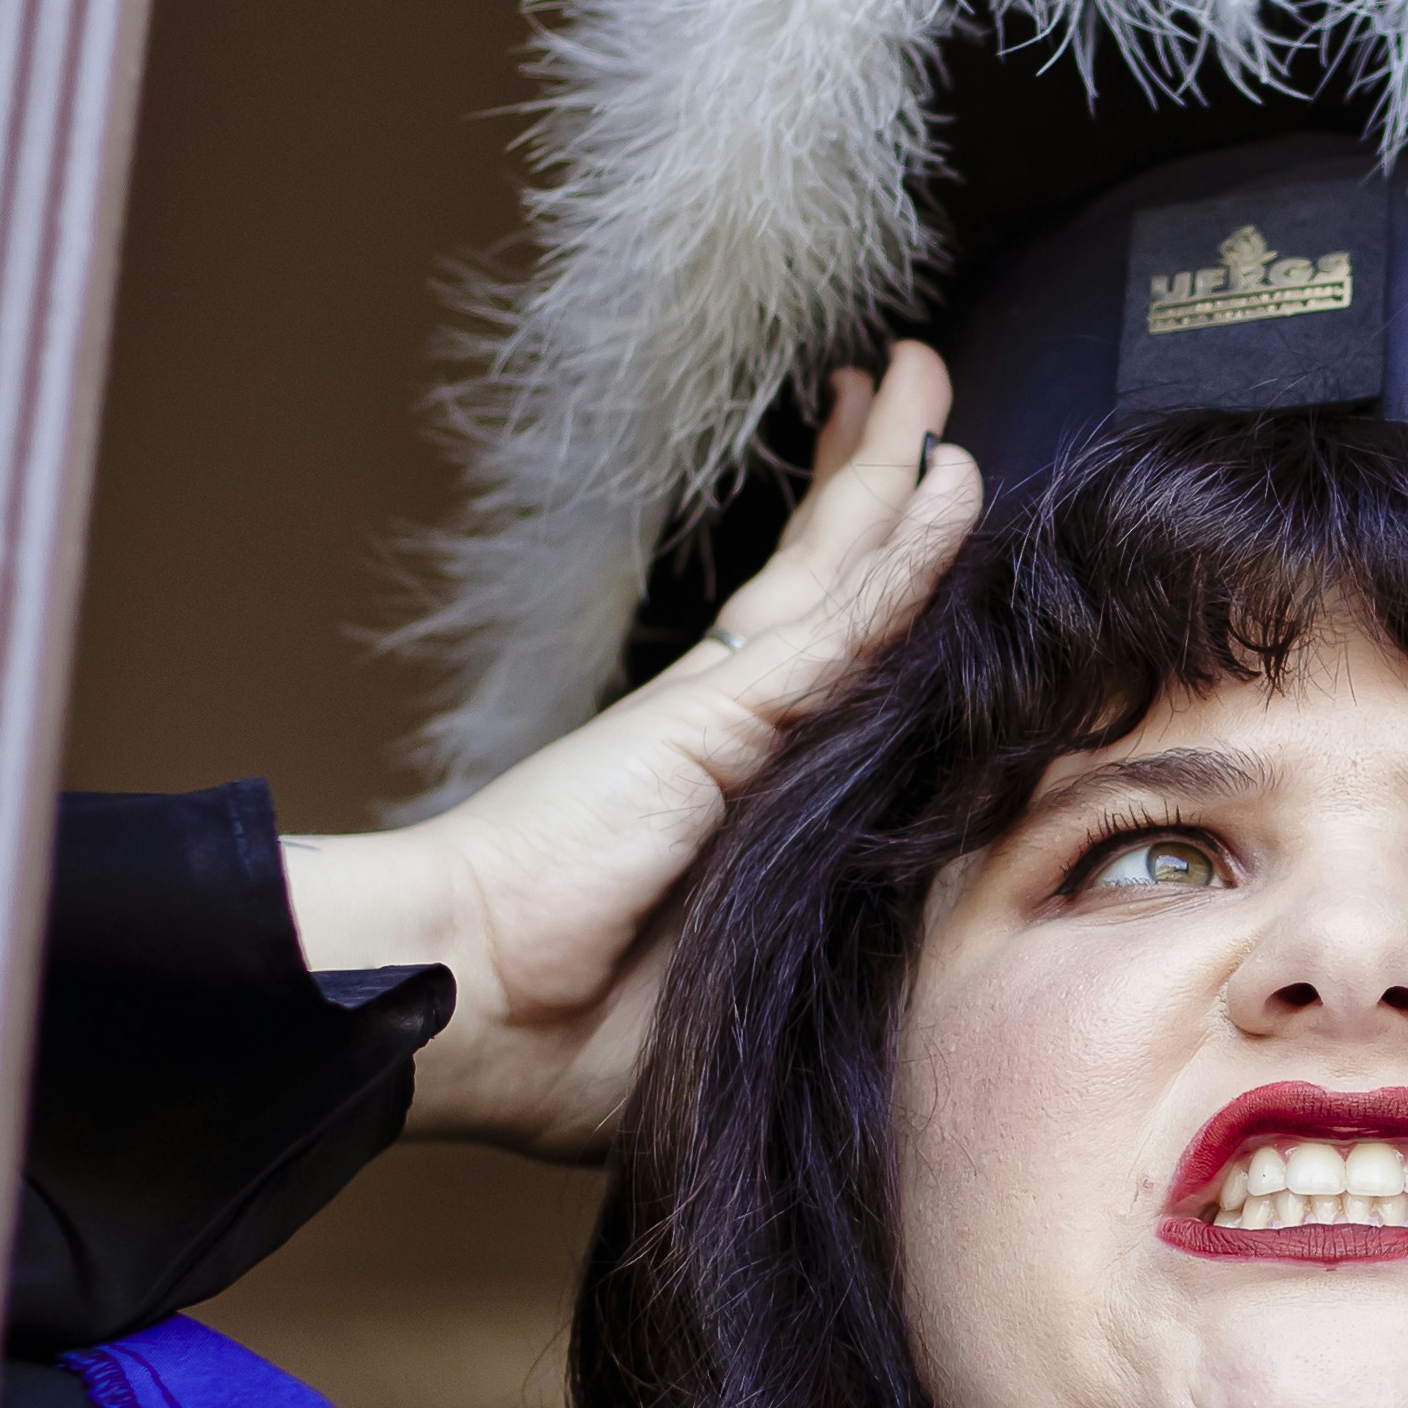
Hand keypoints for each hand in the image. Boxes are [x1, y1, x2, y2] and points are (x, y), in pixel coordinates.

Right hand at [283, 343, 981, 1158]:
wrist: (460, 1000)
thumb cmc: (558, 1030)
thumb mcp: (721, 987)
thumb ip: (786, 952)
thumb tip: (866, 971)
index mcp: (725, 794)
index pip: (818, 667)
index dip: (862, 586)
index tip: (897, 525)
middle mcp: (729, 731)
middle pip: (825, 584)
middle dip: (863, 487)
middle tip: (901, 401)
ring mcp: (725, 714)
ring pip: (838, 572)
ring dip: (886, 472)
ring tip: (918, 377)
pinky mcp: (721, 717)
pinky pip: (843, 620)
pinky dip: (900, 546)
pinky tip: (948, 481)